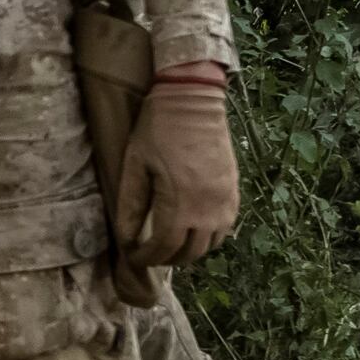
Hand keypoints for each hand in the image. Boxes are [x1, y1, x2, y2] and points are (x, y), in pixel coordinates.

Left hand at [119, 68, 240, 270]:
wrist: (193, 101)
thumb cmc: (158, 130)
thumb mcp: (135, 165)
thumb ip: (132, 205)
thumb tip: (126, 238)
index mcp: (180, 203)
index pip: (163, 248)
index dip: (146, 258)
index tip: (133, 256)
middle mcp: (207, 209)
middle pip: (189, 253)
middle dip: (166, 259)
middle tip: (149, 253)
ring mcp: (224, 201)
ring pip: (210, 246)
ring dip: (189, 252)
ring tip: (170, 245)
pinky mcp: (233, 191)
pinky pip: (225, 228)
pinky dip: (208, 237)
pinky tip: (192, 229)